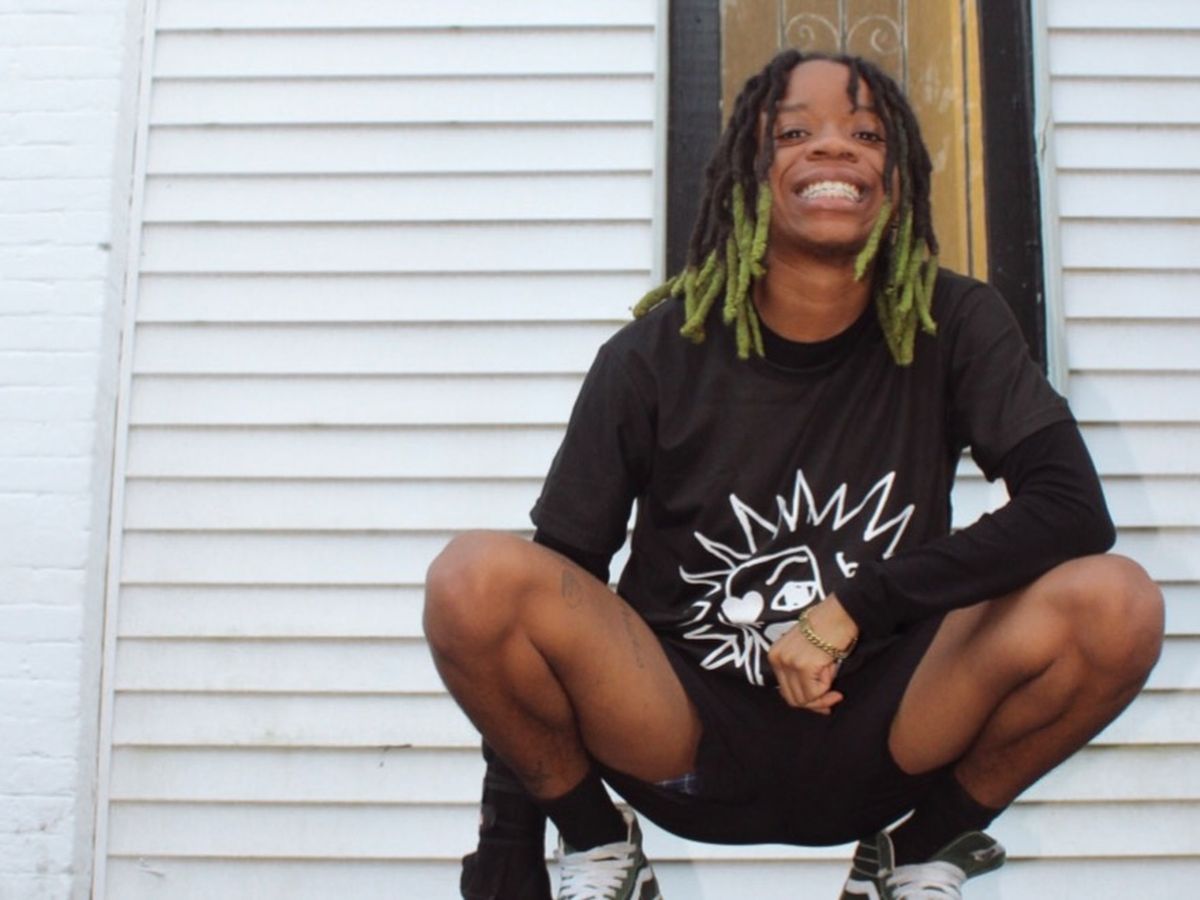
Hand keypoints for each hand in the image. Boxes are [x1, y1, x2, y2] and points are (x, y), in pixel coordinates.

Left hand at [767, 596, 858, 713]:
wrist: (839, 612)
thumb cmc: (828, 630)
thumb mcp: (805, 652)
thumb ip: (802, 674)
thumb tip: (813, 701)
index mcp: (775, 655)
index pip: (786, 691)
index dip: (806, 701)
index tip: (824, 701)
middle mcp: (777, 659)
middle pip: (793, 698)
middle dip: (815, 703)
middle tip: (833, 698)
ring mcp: (789, 663)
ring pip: (804, 699)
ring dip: (823, 693)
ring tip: (832, 672)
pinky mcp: (803, 666)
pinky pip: (816, 691)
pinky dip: (827, 686)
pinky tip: (831, 667)